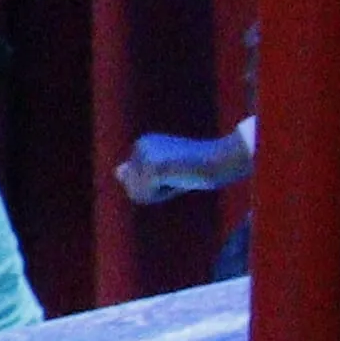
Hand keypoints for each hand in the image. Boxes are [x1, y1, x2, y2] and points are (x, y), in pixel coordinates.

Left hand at [117, 129, 240, 204]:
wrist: (222, 159)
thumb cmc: (200, 168)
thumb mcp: (168, 173)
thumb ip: (144, 174)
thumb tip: (118, 171)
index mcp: (142, 143)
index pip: (134, 181)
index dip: (158, 185)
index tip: (178, 171)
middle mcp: (139, 145)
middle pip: (132, 187)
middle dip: (155, 190)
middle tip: (180, 175)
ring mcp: (145, 155)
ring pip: (137, 193)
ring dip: (158, 193)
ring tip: (179, 177)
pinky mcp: (151, 166)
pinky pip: (146, 196)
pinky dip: (162, 195)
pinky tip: (178, 179)